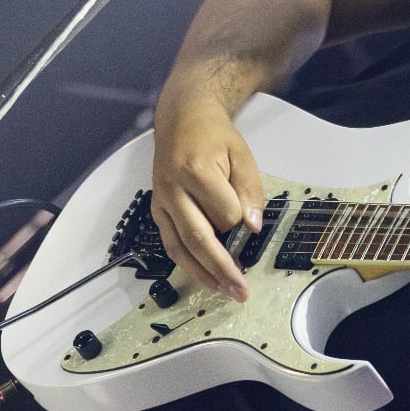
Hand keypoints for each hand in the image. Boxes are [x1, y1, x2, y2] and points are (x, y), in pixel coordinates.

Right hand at [150, 100, 266, 301]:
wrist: (181, 119)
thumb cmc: (214, 136)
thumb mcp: (241, 154)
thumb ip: (250, 190)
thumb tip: (252, 227)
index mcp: (196, 171)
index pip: (224, 214)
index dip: (241, 219)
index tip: (249, 217)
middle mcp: (173, 190)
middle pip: (198, 239)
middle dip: (222, 269)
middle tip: (241, 291)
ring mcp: (161, 202)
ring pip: (180, 248)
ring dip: (203, 275)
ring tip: (225, 291)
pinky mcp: (157, 210)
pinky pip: (170, 244)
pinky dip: (187, 264)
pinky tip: (204, 276)